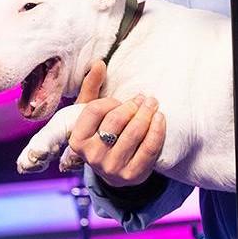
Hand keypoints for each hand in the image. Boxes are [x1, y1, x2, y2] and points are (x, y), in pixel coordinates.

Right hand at [67, 60, 165, 188]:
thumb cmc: (100, 133)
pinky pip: (149, 148)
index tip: (120, 101)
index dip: (111, 101)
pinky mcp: (133, 175)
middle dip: (133, 105)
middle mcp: (92, 157)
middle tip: (144, 98)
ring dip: (147, 113)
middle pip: (116, 120)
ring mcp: (112, 168)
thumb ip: (92, 88)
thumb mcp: (91, 114)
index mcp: (77, 140)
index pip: (95, 110)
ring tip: (153, 103)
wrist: (116, 168)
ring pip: (134, 132)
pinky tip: (160, 118)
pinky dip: (157, 130)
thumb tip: (98, 63)